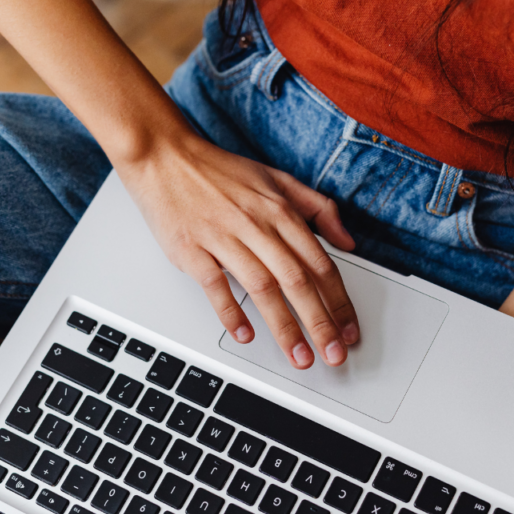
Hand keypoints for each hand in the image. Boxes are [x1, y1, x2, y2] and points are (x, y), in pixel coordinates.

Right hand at [120, 133, 359, 368]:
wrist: (164, 157)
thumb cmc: (219, 172)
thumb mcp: (278, 179)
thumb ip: (318, 208)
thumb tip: (347, 240)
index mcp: (280, 210)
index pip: (320, 263)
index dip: (339, 301)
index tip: (348, 330)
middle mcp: (255, 224)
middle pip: (296, 280)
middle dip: (320, 322)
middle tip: (333, 355)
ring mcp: (222, 236)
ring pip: (262, 287)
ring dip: (284, 326)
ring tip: (299, 356)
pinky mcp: (191, 248)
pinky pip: (215, 284)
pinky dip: (231, 311)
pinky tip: (245, 334)